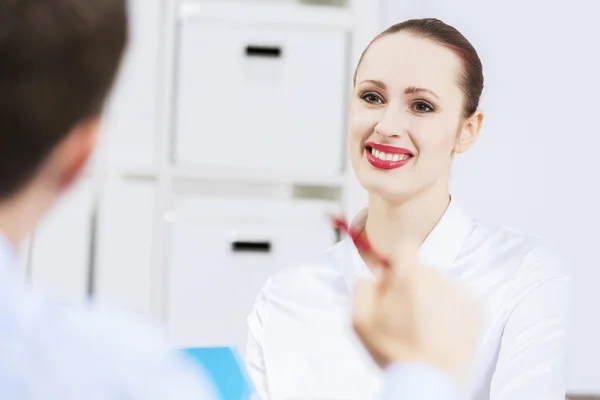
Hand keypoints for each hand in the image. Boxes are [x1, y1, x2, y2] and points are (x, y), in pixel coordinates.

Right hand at [352, 241, 480, 384]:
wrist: (428, 381)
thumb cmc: (394, 353)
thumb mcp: (359, 320)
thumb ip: (363, 287)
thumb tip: (375, 275)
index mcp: (410, 278)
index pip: (405, 247)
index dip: (396, 260)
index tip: (393, 277)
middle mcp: (439, 279)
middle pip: (422, 268)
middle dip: (412, 284)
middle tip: (404, 312)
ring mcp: (460, 293)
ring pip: (440, 283)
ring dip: (431, 296)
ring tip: (424, 326)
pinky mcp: (475, 309)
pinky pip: (458, 298)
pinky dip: (449, 309)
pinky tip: (439, 330)